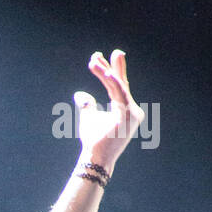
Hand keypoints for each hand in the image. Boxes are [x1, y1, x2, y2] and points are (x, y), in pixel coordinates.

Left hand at [75, 49, 144, 170]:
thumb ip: (87, 105)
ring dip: (105, 72)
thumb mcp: (89, 118)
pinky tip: (105, 73)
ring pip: (118, 86)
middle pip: (120, 83)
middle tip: (100, 53)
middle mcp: (132, 109)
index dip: (110, 71)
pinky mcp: (129, 115)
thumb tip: (79, 94)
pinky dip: (113, 82)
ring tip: (94, 61)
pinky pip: (120, 94)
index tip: (99, 58)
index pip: (118, 86)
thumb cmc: (94, 142)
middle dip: (111, 66)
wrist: (96, 158)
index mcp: (124, 109)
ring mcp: (132, 113)